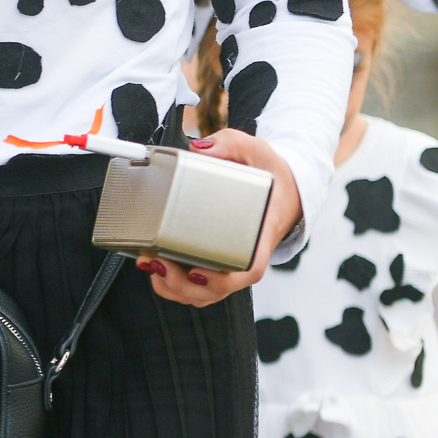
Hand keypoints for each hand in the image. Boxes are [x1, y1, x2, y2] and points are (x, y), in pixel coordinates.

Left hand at [134, 129, 301, 307]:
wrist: (286, 192)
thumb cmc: (273, 177)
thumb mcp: (257, 151)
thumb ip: (230, 143)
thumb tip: (201, 149)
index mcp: (262, 234)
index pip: (250, 270)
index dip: (222, 279)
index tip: (197, 273)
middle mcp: (248, 255)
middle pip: (220, 289)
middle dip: (184, 285)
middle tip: (159, 263)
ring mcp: (233, 263)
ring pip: (206, 293)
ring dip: (176, 287)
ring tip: (151, 265)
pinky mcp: (219, 262)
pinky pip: (199, 286)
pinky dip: (175, 284)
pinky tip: (155, 267)